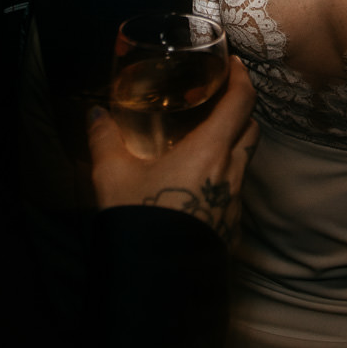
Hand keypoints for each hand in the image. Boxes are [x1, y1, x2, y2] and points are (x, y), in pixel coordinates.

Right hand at [87, 53, 258, 242]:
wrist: (157, 280)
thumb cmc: (140, 219)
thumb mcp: (113, 176)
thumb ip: (104, 139)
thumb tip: (95, 114)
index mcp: (210, 151)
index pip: (241, 103)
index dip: (242, 80)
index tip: (236, 67)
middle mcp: (232, 173)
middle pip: (252, 130)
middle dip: (240, 112)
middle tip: (218, 103)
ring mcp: (235, 203)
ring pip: (245, 162)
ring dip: (233, 146)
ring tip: (204, 143)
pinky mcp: (232, 227)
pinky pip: (235, 192)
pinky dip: (224, 178)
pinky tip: (197, 184)